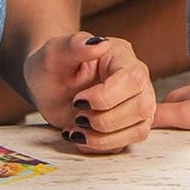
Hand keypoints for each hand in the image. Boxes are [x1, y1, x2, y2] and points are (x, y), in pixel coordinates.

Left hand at [24, 34, 153, 153]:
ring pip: (140, 129)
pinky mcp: (128, 125)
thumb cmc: (52, 65)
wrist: (47, 85)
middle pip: (142, 107)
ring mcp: (135, 104)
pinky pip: (127, 144)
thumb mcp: (54, 52)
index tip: (77, 100)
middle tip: (78, 115)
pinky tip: (80, 136)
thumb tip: (100, 44)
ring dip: (104, 137)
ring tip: (77, 128)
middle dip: (105, 120)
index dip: (106, 97)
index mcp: (122, 57)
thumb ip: (74, 44)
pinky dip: (101, 146)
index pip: (132, 80)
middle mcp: (136, 80)